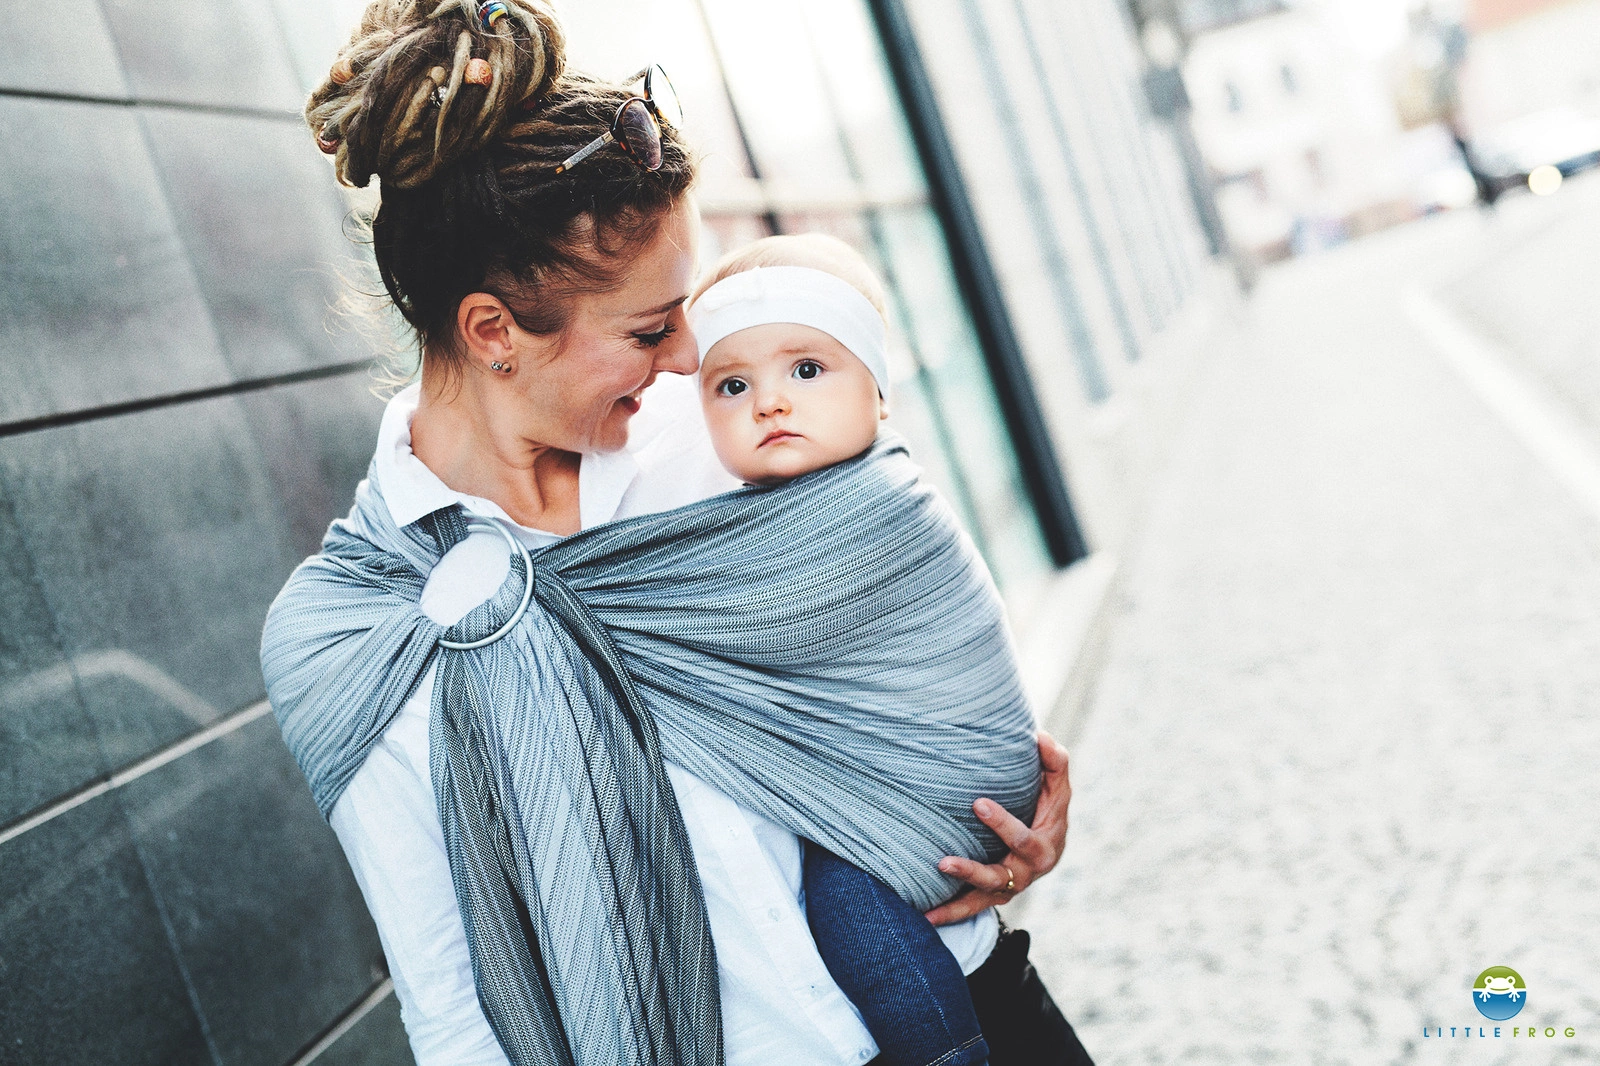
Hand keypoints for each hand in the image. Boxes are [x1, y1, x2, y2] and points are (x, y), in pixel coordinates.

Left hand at [925, 731, 1071, 925]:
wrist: (1048, 844)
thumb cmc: (1048, 807)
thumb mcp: (1057, 785)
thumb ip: (1054, 761)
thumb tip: (1041, 736)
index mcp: (1044, 846)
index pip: (1023, 838)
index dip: (1002, 824)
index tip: (977, 803)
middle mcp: (1027, 872)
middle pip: (999, 877)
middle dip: (971, 870)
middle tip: (943, 861)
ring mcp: (1010, 887)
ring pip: (982, 898)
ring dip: (956, 902)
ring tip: (928, 902)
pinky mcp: (993, 895)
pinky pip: (972, 909)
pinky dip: (951, 915)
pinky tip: (926, 918)